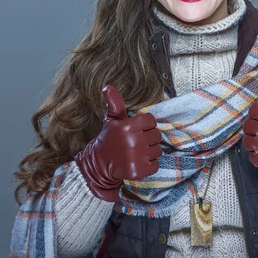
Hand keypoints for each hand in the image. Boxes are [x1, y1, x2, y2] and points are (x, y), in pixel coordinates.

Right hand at [74, 85, 162, 201]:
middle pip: (157, 135)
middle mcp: (133, 141)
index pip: (151, 120)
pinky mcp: (138, 171)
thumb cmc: (109, 138)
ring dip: (150, 152)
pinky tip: (138, 162)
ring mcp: (136, 157)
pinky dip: (149, 165)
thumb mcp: (112, 119)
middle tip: (136, 141)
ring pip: (158, 150)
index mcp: (128, 126)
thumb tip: (108, 87)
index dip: (145, 125)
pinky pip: (155, 165)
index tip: (136, 129)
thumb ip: (115, 103)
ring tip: (137, 151)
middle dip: (149, 138)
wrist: (99, 164)